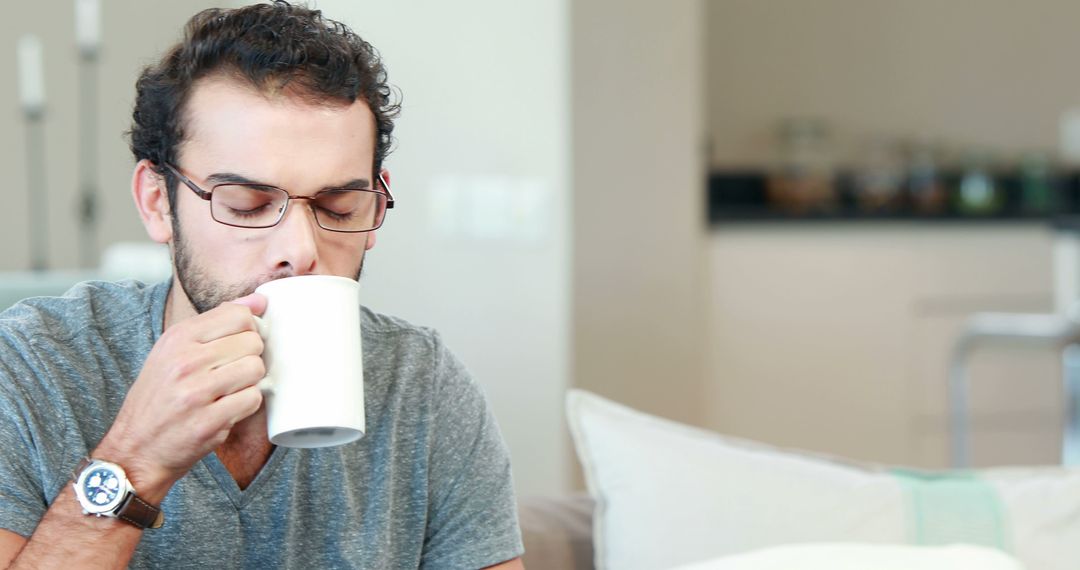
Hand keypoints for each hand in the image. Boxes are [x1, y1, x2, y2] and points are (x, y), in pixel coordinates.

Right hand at [93, 293, 267, 500]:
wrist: (136, 448)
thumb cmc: (160, 396)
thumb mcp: (175, 350)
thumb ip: (217, 322)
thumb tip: (260, 300)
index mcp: (178, 338)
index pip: (239, 315)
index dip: (249, 329)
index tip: (240, 343)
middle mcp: (186, 361)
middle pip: (253, 342)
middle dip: (250, 357)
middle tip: (231, 372)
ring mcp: (197, 392)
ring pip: (256, 369)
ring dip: (250, 382)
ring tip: (229, 390)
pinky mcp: (209, 421)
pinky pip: (253, 399)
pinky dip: (246, 405)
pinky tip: (227, 408)